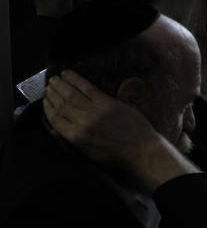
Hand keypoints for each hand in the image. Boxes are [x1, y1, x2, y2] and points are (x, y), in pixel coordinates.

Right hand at [43, 70, 196, 192]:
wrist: (141, 150)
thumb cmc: (116, 154)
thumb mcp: (88, 154)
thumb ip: (71, 141)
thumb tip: (54, 129)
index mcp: (75, 137)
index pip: (54, 119)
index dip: (48, 107)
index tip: (45, 100)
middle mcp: (81, 123)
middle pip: (61, 104)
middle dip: (52, 94)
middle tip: (48, 86)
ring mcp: (94, 111)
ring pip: (71, 94)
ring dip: (60, 84)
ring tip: (54, 79)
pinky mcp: (107, 103)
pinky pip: (87, 87)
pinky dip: (75, 79)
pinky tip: (67, 73)